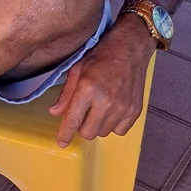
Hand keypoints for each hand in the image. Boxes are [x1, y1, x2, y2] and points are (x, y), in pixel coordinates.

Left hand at [49, 14, 154, 147]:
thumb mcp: (77, 69)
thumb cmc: (101, 55)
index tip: (61, 142)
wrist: (131, 48)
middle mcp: (106, 101)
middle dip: (81, 126)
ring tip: (98, 106)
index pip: (73, 120)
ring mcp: (123, 108)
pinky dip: (112, 124)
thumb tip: (55, 112)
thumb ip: (66, 94)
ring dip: (97, 124)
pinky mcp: (135, 111)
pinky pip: (119, 131)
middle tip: (82, 112)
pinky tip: (111, 109)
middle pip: (88, 132)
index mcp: (88, 89)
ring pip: (103, 132)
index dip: (64, 134)